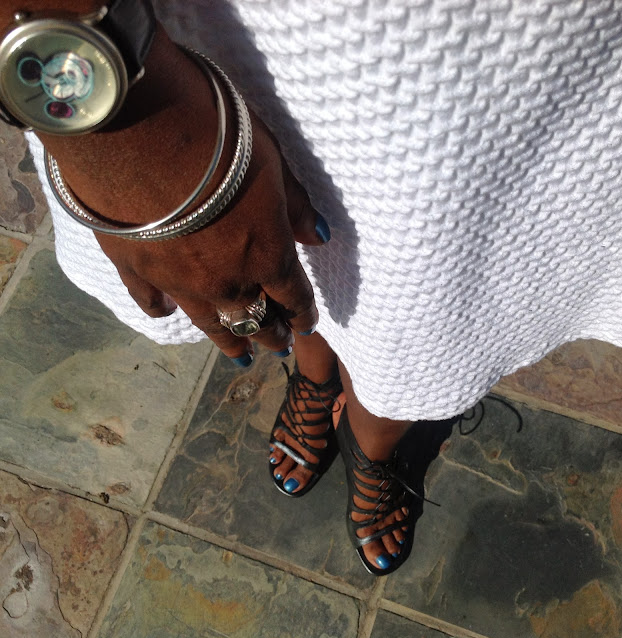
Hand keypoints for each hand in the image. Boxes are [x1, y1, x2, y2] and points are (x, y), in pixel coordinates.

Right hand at [29, 25, 328, 365]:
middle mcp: (225, 280)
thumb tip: (320, 237)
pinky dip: (161, 311)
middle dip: (270, 334)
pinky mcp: (134, 267)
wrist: (137, 128)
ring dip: (229, 342)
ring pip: (209, 323)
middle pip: (254, 318)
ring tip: (242, 356)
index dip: (303, 314)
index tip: (307, 327)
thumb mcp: (272, 162)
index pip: (293, 295)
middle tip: (278, 347)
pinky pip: (150, 300)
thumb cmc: (218, 137)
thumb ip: (296, 206)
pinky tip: (166, 315)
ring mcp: (177, 280)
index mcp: (266, 255)